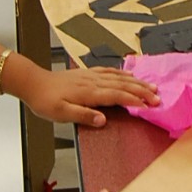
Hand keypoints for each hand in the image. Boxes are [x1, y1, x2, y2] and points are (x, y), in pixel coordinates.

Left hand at [14, 66, 160, 127]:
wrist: (33, 83)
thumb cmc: (45, 101)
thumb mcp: (61, 114)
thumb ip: (83, 115)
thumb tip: (103, 120)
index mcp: (89, 93)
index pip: (117, 96)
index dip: (135, 101)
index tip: (149, 106)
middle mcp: (93, 82)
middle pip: (123, 86)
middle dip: (142, 92)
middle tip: (158, 98)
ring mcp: (91, 76)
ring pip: (119, 77)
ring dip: (137, 82)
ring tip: (152, 86)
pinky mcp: (87, 73)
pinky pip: (110, 71)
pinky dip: (123, 74)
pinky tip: (129, 76)